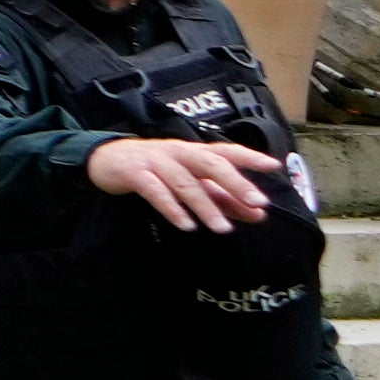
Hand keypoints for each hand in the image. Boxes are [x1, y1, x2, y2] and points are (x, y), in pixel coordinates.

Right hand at [88, 131, 280, 234]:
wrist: (105, 159)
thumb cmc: (154, 170)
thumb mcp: (190, 180)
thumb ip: (223, 197)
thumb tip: (258, 213)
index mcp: (194, 152)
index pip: (226, 151)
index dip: (249, 157)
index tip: (273, 166)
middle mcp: (178, 152)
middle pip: (211, 164)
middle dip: (235, 183)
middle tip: (256, 202)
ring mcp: (156, 162)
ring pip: (186, 183)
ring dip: (206, 206)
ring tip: (223, 228)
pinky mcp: (135, 174)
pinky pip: (156, 191)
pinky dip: (172, 209)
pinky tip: (186, 225)